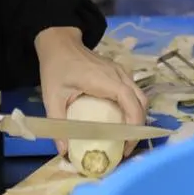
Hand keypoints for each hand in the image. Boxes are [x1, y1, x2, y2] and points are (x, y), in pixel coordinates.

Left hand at [35, 27, 148, 156]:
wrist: (59, 43)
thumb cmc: (56, 68)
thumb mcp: (52, 96)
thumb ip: (58, 122)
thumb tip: (64, 150)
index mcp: (104, 80)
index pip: (130, 102)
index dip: (133, 125)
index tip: (125, 146)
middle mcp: (118, 75)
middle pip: (141, 101)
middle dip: (138, 127)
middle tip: (126, 147)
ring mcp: (120, 72)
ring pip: (140, 97)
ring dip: (137, 118)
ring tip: (125, 138)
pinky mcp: (118, 73)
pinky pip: (133, 92)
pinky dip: (133, 109)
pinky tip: (121, 122)